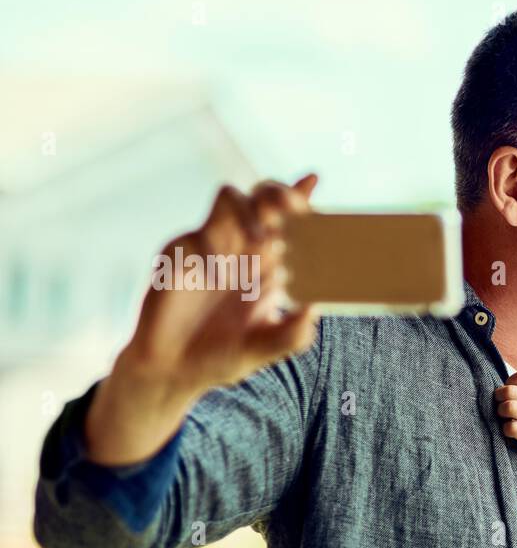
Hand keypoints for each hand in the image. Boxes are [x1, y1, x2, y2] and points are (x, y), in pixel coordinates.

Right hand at [123, 175, 319, 399]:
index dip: (302, 199)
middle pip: (266, 199)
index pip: (291, 225)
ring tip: (265, 240)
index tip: (314, 180)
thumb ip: (293, 334)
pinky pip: (203, 228)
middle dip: (282, 193)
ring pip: (235, 198)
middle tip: (296, 207)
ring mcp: (215, 245)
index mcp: (270, 267)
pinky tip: (217, 270)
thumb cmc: (220, 358)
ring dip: (254, 210)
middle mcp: (245, 249)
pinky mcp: (184, 249)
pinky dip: (216, 240)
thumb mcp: (264, 348)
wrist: (170, 367)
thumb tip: (316, 309)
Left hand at [494, 369, 516, 475]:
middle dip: (499, 399)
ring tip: (506, 420)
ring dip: (501, 414)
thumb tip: (509, 389)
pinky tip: (512, 433)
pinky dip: (506, 430)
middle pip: (510, 390)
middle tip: (502, 408)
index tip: (510, 395)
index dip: (509, 383)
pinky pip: (512, 428)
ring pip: (509, 407)